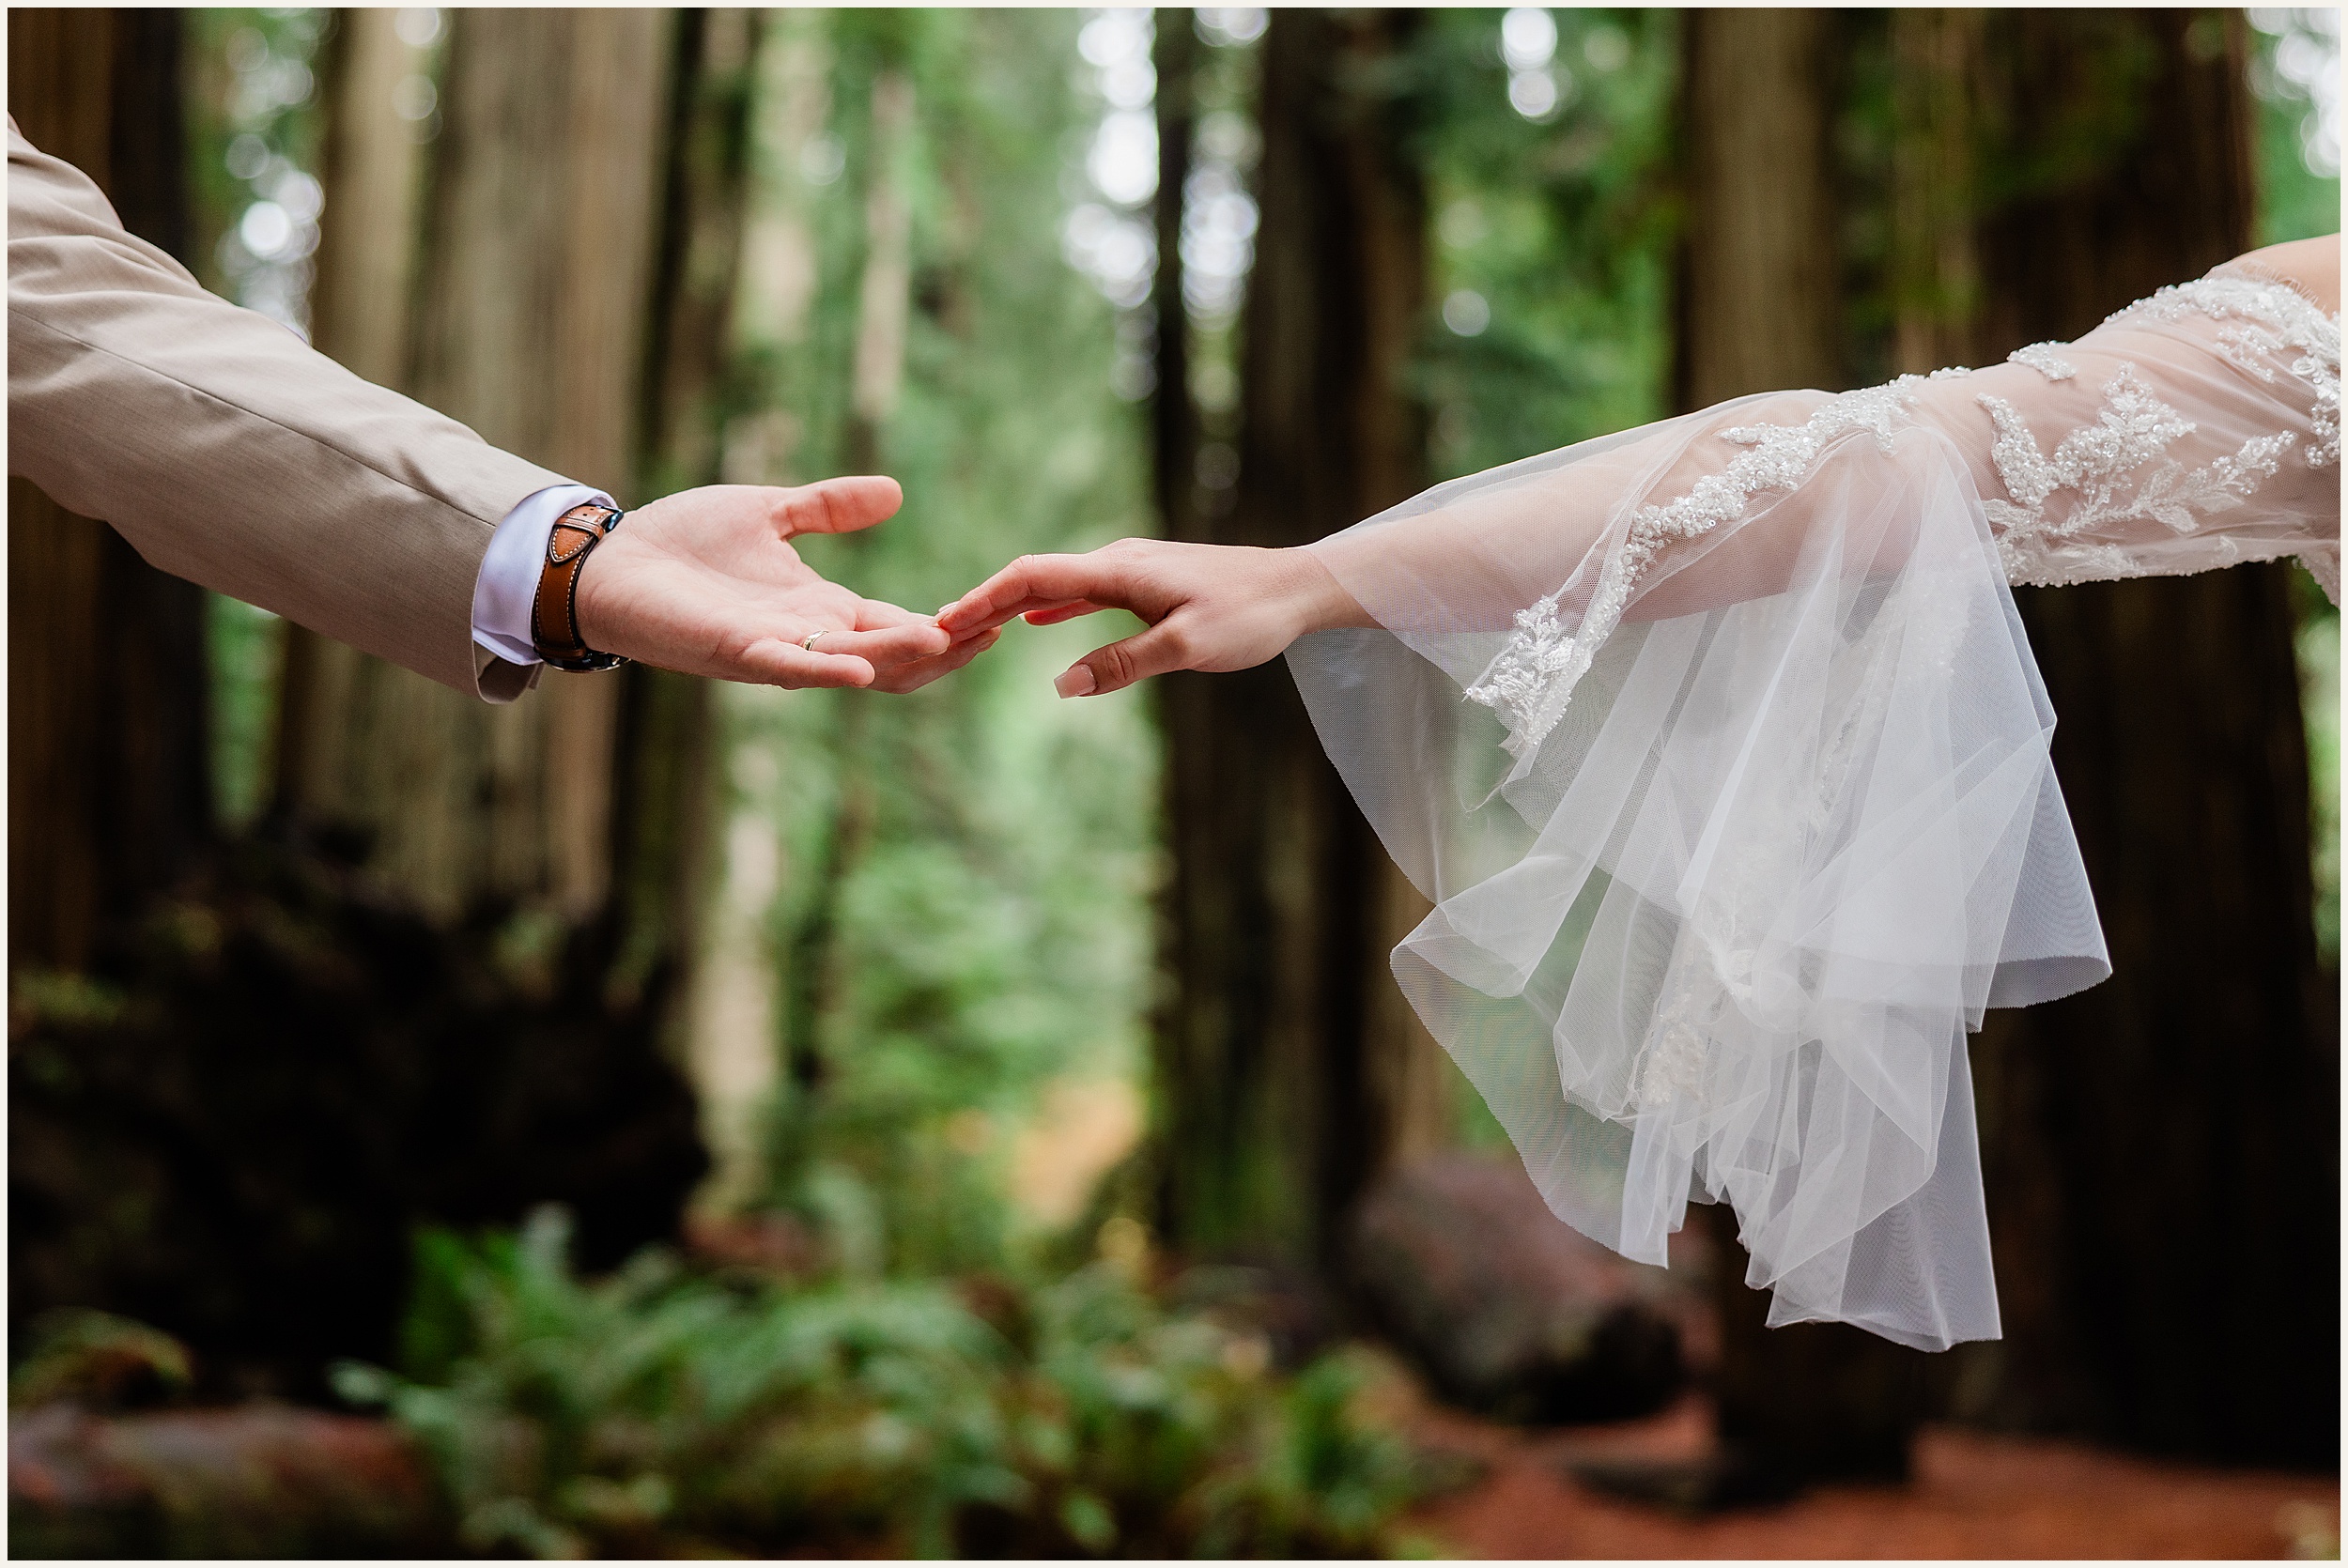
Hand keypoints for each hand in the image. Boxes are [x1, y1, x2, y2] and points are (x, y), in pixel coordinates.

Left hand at [574, 477, 992, 690]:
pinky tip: (864, 667)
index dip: (946, 623)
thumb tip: (894, 493)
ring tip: (950, 640)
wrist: (607, 561)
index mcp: (820, 608)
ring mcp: (774, 649)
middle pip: (893, 657)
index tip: (997, 612)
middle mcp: (807, 637)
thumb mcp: (769, 512)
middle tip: (996, 630)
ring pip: (855, 664)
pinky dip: (828, 671)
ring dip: (902, 657)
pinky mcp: (735, 651)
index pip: (899, 624)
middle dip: (945, 647)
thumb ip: (828, 507)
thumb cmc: (680, 541)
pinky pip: (790, 668)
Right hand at [935, 538, 1365, 696]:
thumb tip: (1060, 685)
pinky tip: (1035, 619)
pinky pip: (1084, 591)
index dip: (983, 598)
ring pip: (1057, 584)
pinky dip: (1050, 605)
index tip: (943, 621)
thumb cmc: (1251, 615)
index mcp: (1119, 570)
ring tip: (971, 627)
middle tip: (936, 632)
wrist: (1299, 586)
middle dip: (983, 603)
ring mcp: (1132, 569)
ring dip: (1012, 604)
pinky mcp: (1148, 581)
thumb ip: (1122, 665)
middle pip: (1033, 576)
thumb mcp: (1187, 649)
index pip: (1031, 577)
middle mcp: (1118, 561)